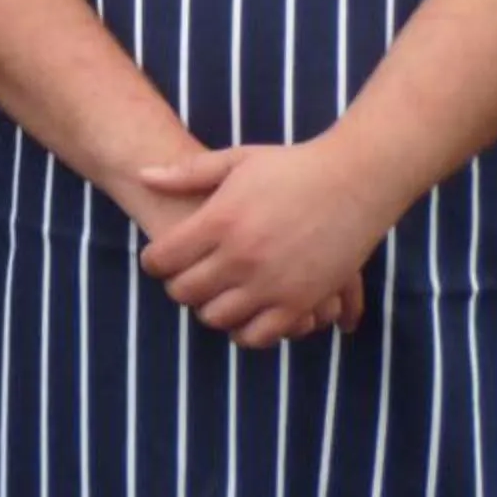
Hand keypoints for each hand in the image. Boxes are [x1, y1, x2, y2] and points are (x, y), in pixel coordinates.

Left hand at [137, 140, 392, 347]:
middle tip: (187, 276)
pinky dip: (245, 330)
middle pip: (185, 293)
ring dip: (209, 308)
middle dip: (178, 286)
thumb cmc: (292, 166)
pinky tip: (246, 311)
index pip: (162, 260)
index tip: (160, 258)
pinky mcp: (300, 303)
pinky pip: (258, 335)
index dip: (154, 262)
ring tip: (217, 293)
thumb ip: (187, 174)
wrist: (354, 181)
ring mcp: (270, 284)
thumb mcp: (236, 160)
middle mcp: (240, 257)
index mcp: (219, 220)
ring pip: (216, 318)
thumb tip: (142, 177)